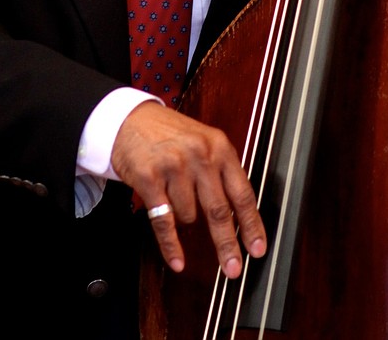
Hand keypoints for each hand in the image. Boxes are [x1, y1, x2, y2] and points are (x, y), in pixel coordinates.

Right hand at [110, 100, 266, 277]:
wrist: (130, 118)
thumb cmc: (170, 133)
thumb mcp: (204, 141)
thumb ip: (222, 170)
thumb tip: (240, 213)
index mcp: (220, 147)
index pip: (242, 192)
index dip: (251, 224)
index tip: (257, 248)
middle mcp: (199, 155)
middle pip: (219, 211)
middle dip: (227, 244)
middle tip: (233, 269)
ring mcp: (174, 166)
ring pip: (189, 216)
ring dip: (185, 217)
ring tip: (174, 195)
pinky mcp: (149, 178)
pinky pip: (164, 221)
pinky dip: (170, 245)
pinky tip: (177, 260)